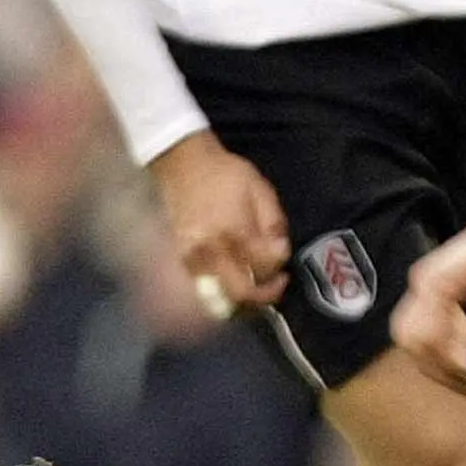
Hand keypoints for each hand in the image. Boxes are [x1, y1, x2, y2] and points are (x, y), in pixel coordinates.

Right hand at [148, 131, 289, 315]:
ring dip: (244, 301)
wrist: (183, 165)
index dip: (279, 266)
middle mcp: (212, 251)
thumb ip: (274, 224)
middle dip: (265, 296)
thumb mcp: (261, 190)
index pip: (263, 266)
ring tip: (257, 288)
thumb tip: (280, 251)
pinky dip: (223, 294)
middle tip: (277, 284)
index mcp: (235, 231)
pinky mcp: (182, 261)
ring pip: (221, 298)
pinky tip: (235, 283)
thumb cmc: (226, 174)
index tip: (283, 258)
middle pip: (241, 294)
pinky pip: (205, 290)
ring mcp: (193, 260)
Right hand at [392, 203, 465, 390]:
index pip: (424, 339)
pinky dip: (439, 344)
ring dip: (435, 358)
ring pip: (413, 334)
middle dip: (435, 365)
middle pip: (409, 340)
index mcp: (436, 283)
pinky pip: (425, 324)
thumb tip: (465, 364)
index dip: (446, 365)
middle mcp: (422, 282)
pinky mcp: (435, 287)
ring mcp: (425, 283)